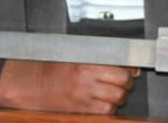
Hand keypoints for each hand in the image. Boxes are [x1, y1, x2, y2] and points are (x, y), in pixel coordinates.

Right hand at [0, 59, 139, 113]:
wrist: (36, 84)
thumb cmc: (56, 68)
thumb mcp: (77, 56)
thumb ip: (101, 58)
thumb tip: (126, 66)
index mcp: (86, 62)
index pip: (119, 66)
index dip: (129, 70)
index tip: (131, 71)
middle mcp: (86, 78)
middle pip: (122, 82)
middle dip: (127, 84)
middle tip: (123, 83)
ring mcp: (84, 95)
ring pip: (117, 98)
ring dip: (120, 97)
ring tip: (113, 94)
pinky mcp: (82, 109)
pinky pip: (106, 111)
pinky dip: (110, 109)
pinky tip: (105, 104)